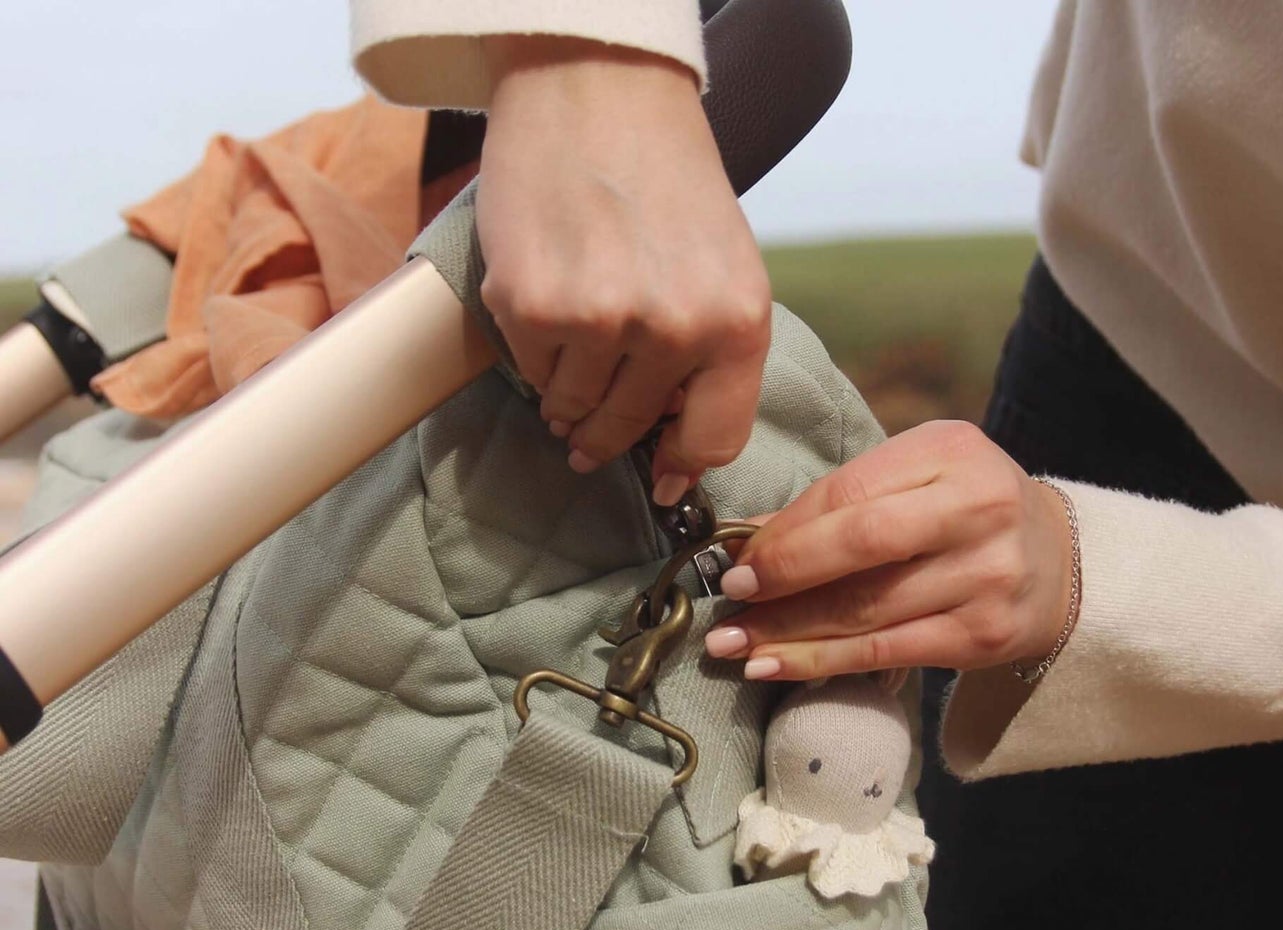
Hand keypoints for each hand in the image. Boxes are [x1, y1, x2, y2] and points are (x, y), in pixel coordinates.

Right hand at [476, 37, 771, 502]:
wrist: (596, 88)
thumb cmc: (664, 179)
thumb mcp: (723, 269)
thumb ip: (711, 359)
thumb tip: (674, 462)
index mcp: (738, 322)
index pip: (714, 439)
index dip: (681, 465)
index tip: (660, 476)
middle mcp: (676, 329)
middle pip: (630, 430)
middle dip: (604, 435)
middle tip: (584, 433)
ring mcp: (603, 320)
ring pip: (573, 407)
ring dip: (564, 394)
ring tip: (567, 346)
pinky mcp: (535, 306)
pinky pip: (530, 369)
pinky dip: (532, 351)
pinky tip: (543, 301)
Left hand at [703, 421, 1076, 679]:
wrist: (1058, 565)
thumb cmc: (963, 514)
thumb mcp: (915, 480)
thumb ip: (839, 502)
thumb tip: (746, 539)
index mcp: (952, 453)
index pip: (852, 492)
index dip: (787, 530)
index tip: (737, 557)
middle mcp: (978, 510)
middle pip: (863, 545)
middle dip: (786, 575)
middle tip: (733, 597)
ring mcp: (986, 576)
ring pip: (867, 609)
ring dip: (789, 631)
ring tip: (732, 643)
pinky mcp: (983, 635)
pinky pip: (884, 653)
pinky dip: (820, 662)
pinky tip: (774, 666)